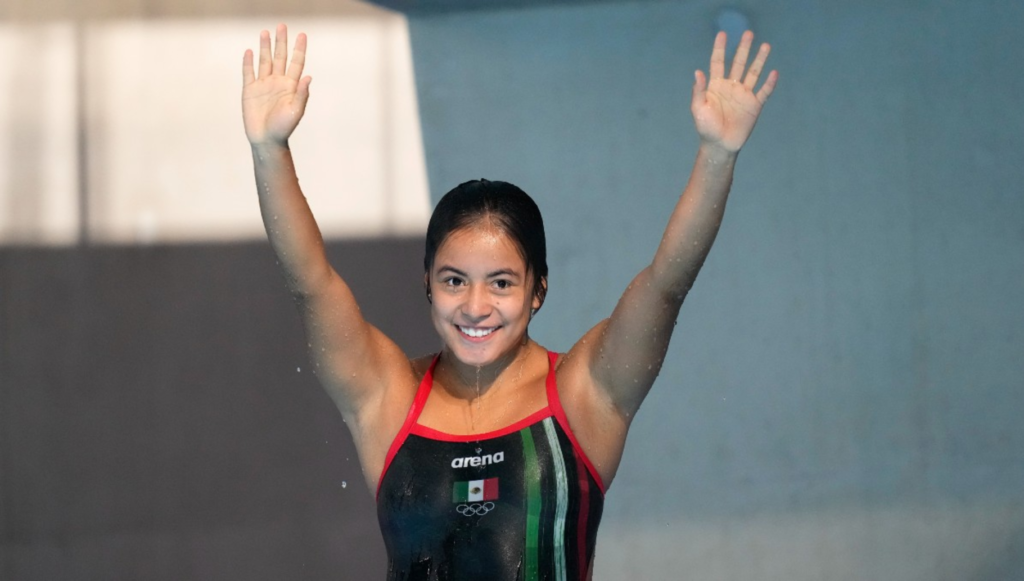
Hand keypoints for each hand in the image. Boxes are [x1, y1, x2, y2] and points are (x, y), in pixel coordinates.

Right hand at [242, 24, 311, 145]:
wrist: (266, 140)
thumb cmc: (284, 128)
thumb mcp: (296, 111)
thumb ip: (302, 94)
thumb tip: (308, 77)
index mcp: (291, 86)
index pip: (296, 63)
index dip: (299, 49)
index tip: (302, 34)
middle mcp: (278, 83)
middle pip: (280, 57)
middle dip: (281, 42)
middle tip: (281, 26)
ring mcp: (263, 85)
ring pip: (264, 61)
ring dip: (265, 47)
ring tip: (265, 32)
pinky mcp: (250, 91)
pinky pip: (249, 73)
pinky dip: (248, 62)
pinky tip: (250, 52)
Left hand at [691, 30, 777, 152]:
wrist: (719, 145)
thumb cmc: (706, 128)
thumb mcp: (698, 108)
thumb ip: (699, 91)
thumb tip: (698, 72)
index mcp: (716, 86)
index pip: (718, 62)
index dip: (720, 48)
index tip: (723, 34)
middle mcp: (731, 87)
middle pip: (739, 63)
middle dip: (744, 48)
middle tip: (749, 33)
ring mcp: (744, 95)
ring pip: (753, 73)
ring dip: (759, 60)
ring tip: (766, 45)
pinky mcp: (754, 105)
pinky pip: (764, 92)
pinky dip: (769, 83)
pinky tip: (774, 72)